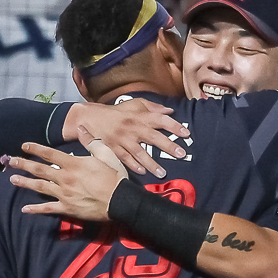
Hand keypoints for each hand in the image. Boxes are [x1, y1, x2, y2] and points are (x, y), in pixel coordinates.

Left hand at [9, 127, 126, 219]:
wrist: (121, 201)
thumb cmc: (115, 177)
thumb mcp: (106, 154)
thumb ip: (91, 141)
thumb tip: (80, 127)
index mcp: (73, 164)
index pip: (49, 153)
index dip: (35, 148)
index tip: (24, 145)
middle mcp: (65, 178)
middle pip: (40, 169)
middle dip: (24, 164)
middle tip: (11, 161)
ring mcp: (64, 194)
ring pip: (40, 187)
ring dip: (25, 183)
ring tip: (13, 180)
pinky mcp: (67, 208)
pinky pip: (48, 208)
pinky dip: (36, 209)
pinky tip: (24, 209)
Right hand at [67, 98, 190, 177]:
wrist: (91, 118)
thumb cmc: (117, 112)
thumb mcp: (135, 104)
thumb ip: (153, 108)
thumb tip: (170, 110)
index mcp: (140, 116)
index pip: (160, 119)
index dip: (174, 126)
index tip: (186, 133)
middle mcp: (133, 127)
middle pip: (153, 137)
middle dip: (168, 146)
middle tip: (181, 154)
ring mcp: (123, 139)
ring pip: (139, 152)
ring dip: (151, 163)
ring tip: (162, 173)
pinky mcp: (114, 148)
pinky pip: (125, 159)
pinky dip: (133, 166)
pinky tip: (143, 172)